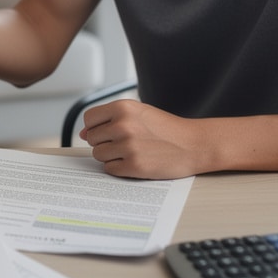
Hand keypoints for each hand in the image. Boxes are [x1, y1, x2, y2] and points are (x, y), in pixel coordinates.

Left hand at [79, 99, 205, 178]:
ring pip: (98, 155)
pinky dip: (119, 168)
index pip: (89, 119)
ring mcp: (128, 147)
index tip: (107, 131)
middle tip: (126, 143)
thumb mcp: (138, 113)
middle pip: (92, 139)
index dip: (95, 127)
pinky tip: (135, 161)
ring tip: (131, 151)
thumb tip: (82, 133)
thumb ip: (110, 119)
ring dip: (111, 156)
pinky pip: (110, 169)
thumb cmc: (166, 128)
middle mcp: (123, 125)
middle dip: (104, 142)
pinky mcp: (134, 166)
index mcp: (123, 108)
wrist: (194, 144)